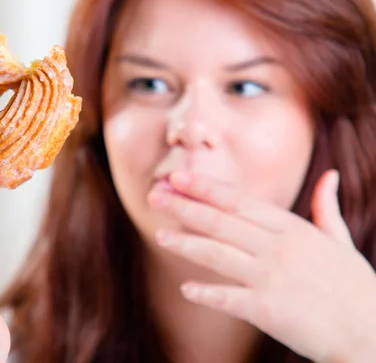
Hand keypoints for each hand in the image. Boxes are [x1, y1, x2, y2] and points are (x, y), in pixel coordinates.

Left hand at [148, 170, 375, 362]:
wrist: (372, 334)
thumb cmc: (356, 288)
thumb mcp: (341, 243)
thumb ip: (326, 209)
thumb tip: (330, 176)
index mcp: (293, 229)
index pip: (239, 202)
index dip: (205, 189)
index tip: (178, 178)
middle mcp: (278, 248)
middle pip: (221, 222)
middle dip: (184, 207)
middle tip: (155, 196)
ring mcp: (272, 278)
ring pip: (218, 254)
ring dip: (185, 244)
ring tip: (160, 235)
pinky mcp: (268, 310)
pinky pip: (228, 298)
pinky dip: (206, 293)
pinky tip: (186, 288)